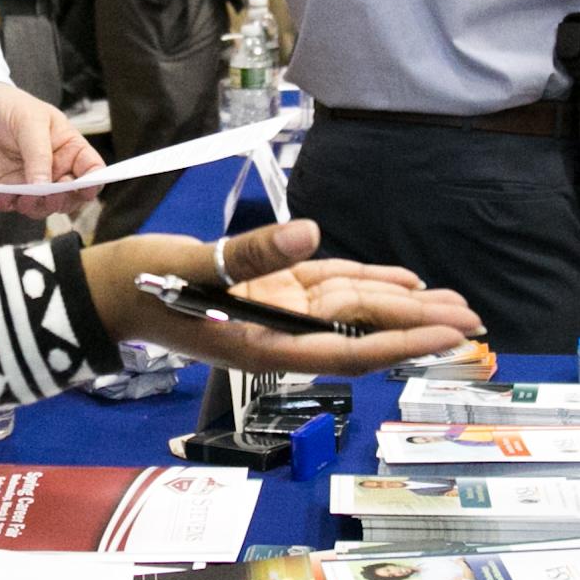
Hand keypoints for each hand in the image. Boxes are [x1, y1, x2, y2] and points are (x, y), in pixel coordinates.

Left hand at [0, 81, 101, 219]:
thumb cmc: (10, 107)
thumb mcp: (30, 122)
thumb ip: (39, 154)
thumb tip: (44, 186)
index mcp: (70, 148)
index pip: (91, 169)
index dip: (94, 182)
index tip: (86, 190)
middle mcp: (56, 168)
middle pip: (71, 195)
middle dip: (62, 200)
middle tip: (49, 196)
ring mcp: (33, 181)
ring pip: (44, 206)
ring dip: (36, 207)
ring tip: (23, 198)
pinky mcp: (11, 189)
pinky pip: (15, 205)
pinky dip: (10, 205)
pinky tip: (3, 197)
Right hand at [83, 220, 482, 376]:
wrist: (105, 289)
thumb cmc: (141, 285)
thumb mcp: (194, 264)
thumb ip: (251, 254)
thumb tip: (308, 232)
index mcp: (266, 343)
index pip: (350, 348)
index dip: (403, 342)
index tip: (449, 337)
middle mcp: (280, 332)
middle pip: (363, 329)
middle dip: (419, 326)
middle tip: (474, 321)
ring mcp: (277, 311)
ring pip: (354, 309)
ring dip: (404, 306)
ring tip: (456, 306)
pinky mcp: (270, 289)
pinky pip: (329, 288)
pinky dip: (367, 285)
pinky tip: (407, 285)